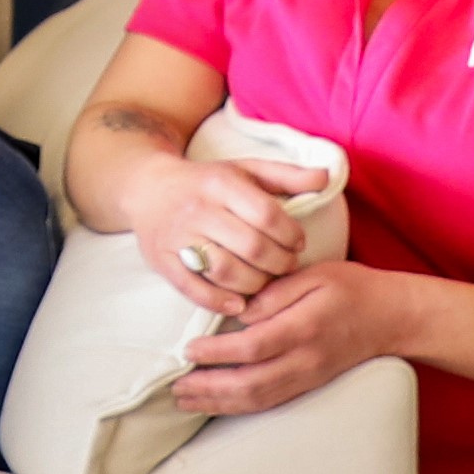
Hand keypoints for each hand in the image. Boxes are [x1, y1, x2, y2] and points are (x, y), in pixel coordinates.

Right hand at [128, 157, 317, 311]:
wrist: (147, 188)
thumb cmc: (206, 182)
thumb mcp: (245, 170)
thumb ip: (287, 176)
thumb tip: (326, 177)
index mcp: (221, 183)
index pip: (267, 215)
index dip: (291, 235)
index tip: (297, 242)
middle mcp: (198, 209)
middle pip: (252, 247)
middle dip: (279, 263)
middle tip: (286, 266)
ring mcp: (178, 237)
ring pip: (227, 272)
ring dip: (255, 284)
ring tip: (265, 281)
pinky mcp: (162, 260)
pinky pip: (194, 289)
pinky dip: (219, 301)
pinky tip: (238, 304)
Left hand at [174, 259, 405, 413]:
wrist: (390, 317)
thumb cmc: (351, 289)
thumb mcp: (316, 273)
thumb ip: (277, 290)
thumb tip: (241, 310)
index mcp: (304, 327)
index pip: (253, 347)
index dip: (218, 353)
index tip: (189, 350)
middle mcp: (305, 359)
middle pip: (250, 383)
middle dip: (209, 388)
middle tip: (175, 385)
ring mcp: (308, 377)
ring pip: (258, 399)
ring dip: (218, 403)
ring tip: (185, 400)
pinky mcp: (309, 384)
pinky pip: (270, 402)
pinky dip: (239, 407)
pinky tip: (217, 404)